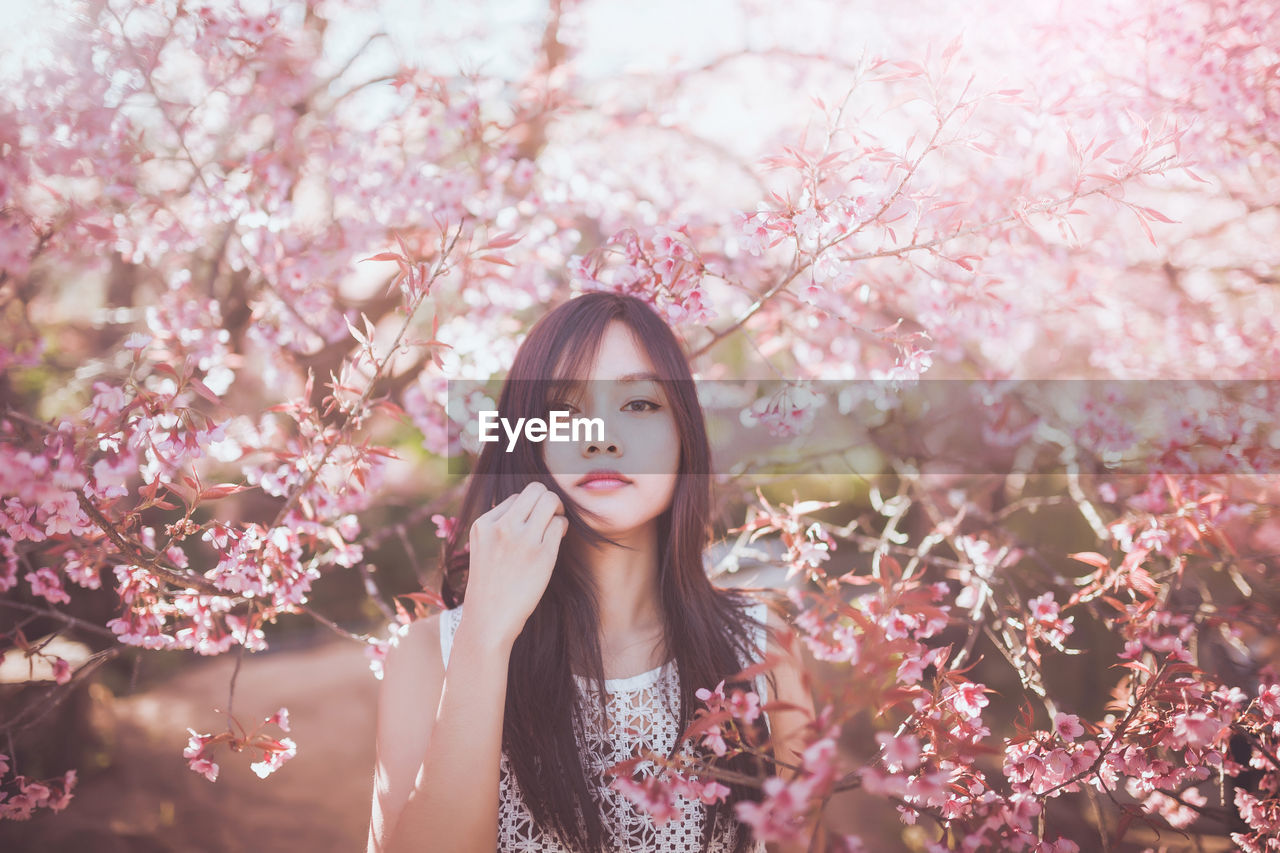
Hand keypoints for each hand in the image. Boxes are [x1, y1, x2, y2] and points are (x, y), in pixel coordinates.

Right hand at [463, 481, 567, 646]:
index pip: (514, 497)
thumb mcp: (482, 548)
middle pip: (535, 489)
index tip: (529, 525)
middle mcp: (502, 527)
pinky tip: (556, 542)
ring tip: (554, 526)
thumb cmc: (490, 584)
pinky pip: (560, 524)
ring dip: (557, 510)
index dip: (527, 508)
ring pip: (551, 500)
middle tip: (550, 516)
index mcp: (484, 524)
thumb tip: (527, 504)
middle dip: (547, 499)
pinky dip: (562, 528)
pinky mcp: (542, 554)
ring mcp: (522, 539)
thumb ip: (498, 525)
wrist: (489, 619)